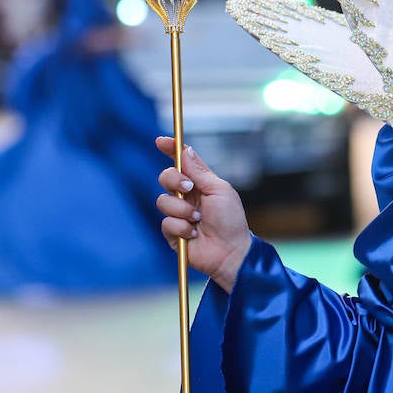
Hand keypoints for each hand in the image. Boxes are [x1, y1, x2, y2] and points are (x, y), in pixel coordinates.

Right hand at [156, 137, 251, 292]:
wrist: (230, 251)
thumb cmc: (231, 220)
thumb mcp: (219, 190)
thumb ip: (200, 172)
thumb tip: (186, 150)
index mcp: (200, 183)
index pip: (183, 162)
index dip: (171, 150)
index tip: (161, 141)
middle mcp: (187, 196)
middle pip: (166, 177)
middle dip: (173, 180)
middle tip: (188, 188)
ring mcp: (178, 214)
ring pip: (163, 201)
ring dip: (182, 210)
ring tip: (198, 219)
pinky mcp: (172, 232)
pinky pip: (166, 222)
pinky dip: (181, 227)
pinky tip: (193, 234)